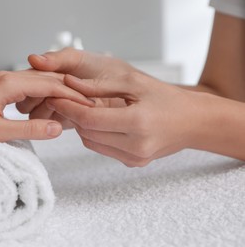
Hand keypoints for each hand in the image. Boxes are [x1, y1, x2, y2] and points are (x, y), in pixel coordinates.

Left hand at [0, 69, 92, 141]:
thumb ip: (30, 128)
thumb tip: (59, 127)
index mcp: (8, 83)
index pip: (50, 84)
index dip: (72, 95)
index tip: (89, 104)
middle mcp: (6, 77)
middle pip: (46, 79)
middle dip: (67, 91)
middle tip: (85, 105)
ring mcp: (0, 82)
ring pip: (36, 83)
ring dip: (53, 94)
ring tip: (69, 108)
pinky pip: (25, 89)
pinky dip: (39, 97)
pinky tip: (44, 108)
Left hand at [23, 48, 203, 166]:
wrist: (193, 122)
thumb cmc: (165, 97)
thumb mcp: (133, 82)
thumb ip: (99, 86)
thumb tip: (67, 83)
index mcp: (137, 122)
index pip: (89, 118)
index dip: (67, 107)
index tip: (53, 96)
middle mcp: (135, 145)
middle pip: (87, 132)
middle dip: (72, 115)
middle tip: (63, 99)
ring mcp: (134, 158)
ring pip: (91, 142)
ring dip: (82, 126)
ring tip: (80, 108)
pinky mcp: (133, 163)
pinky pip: (102, 149)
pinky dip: (94, 135)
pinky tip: (98, 121)